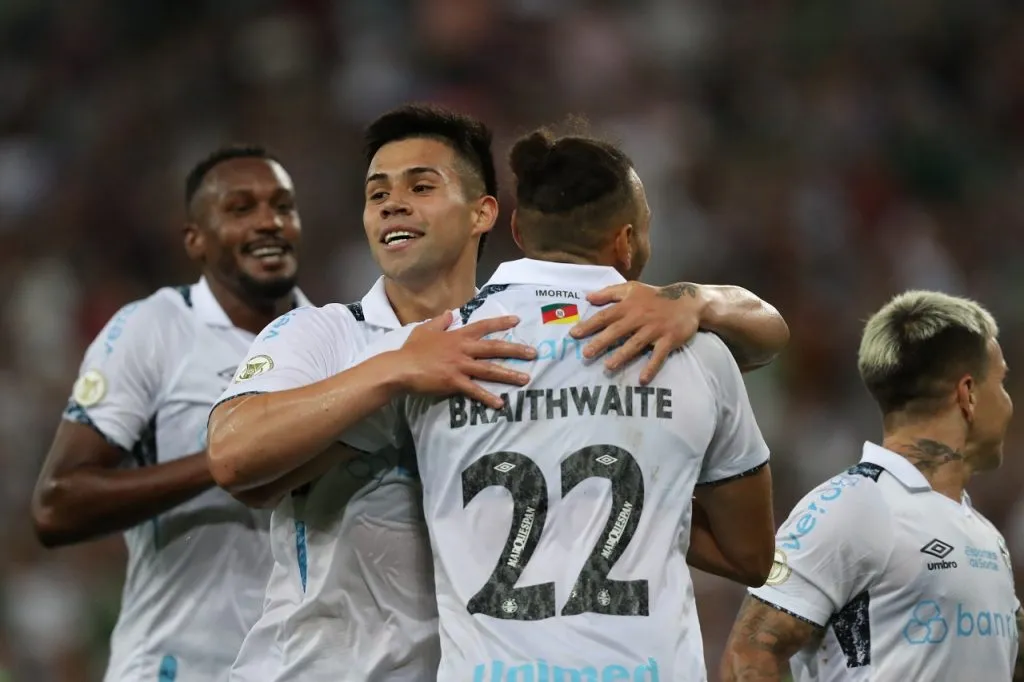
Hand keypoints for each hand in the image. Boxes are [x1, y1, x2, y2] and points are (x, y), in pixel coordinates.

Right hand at [394, 311, 535, 407]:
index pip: (483, 326)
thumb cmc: (412, 349)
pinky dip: (487, 397)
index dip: (500, 323)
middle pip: (493, 348)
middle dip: (515, 350)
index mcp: (457, 336)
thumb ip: (440, 321)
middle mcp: (463, 349)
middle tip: (533, 353)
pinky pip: (474, 390)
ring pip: (489, 369)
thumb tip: (450, 312)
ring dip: (509, 374)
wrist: (401, 367)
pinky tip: (500, 403)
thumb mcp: (425, 329)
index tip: (517, 321)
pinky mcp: (454, 382)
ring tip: (526, 378)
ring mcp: (460, 366)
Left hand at [570, 282, 704, 384]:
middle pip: (617, 331)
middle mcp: (639, 318)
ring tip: (608, 367)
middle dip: (601, 342)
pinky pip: (658, 355)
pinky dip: (651, 367)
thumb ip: (609, 292)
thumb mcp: (632, 288)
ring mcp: (654, 330)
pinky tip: (642, 379)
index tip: (574, 334)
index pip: (605, 316)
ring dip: (622, 355)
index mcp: (628, 306)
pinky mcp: (668, 340)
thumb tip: (588, 297)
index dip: (590, 324)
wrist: (688, 302)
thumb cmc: (655, 296)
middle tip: (586, 354)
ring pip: (636, 344)